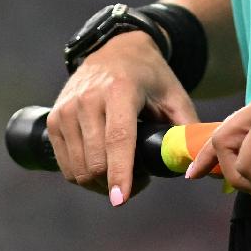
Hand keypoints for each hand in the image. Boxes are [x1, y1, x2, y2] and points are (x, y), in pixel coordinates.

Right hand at [47, 31, 197, 206]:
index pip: (118, 138)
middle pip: (96, 161)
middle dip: (118, 184)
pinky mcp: (53, 120)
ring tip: (122, 172)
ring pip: (78, 169)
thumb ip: (187, 130)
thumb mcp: (175, 96)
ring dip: (101, 184)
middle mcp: (87, 98)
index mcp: (120, 90)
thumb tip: (197, 166)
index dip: (120, 172)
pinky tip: (102, 167)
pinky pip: (66, 167)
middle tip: (141, 180)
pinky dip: (83, 177)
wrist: (116, 51)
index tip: (121, 199)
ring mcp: (66, 110)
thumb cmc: (151, 78)